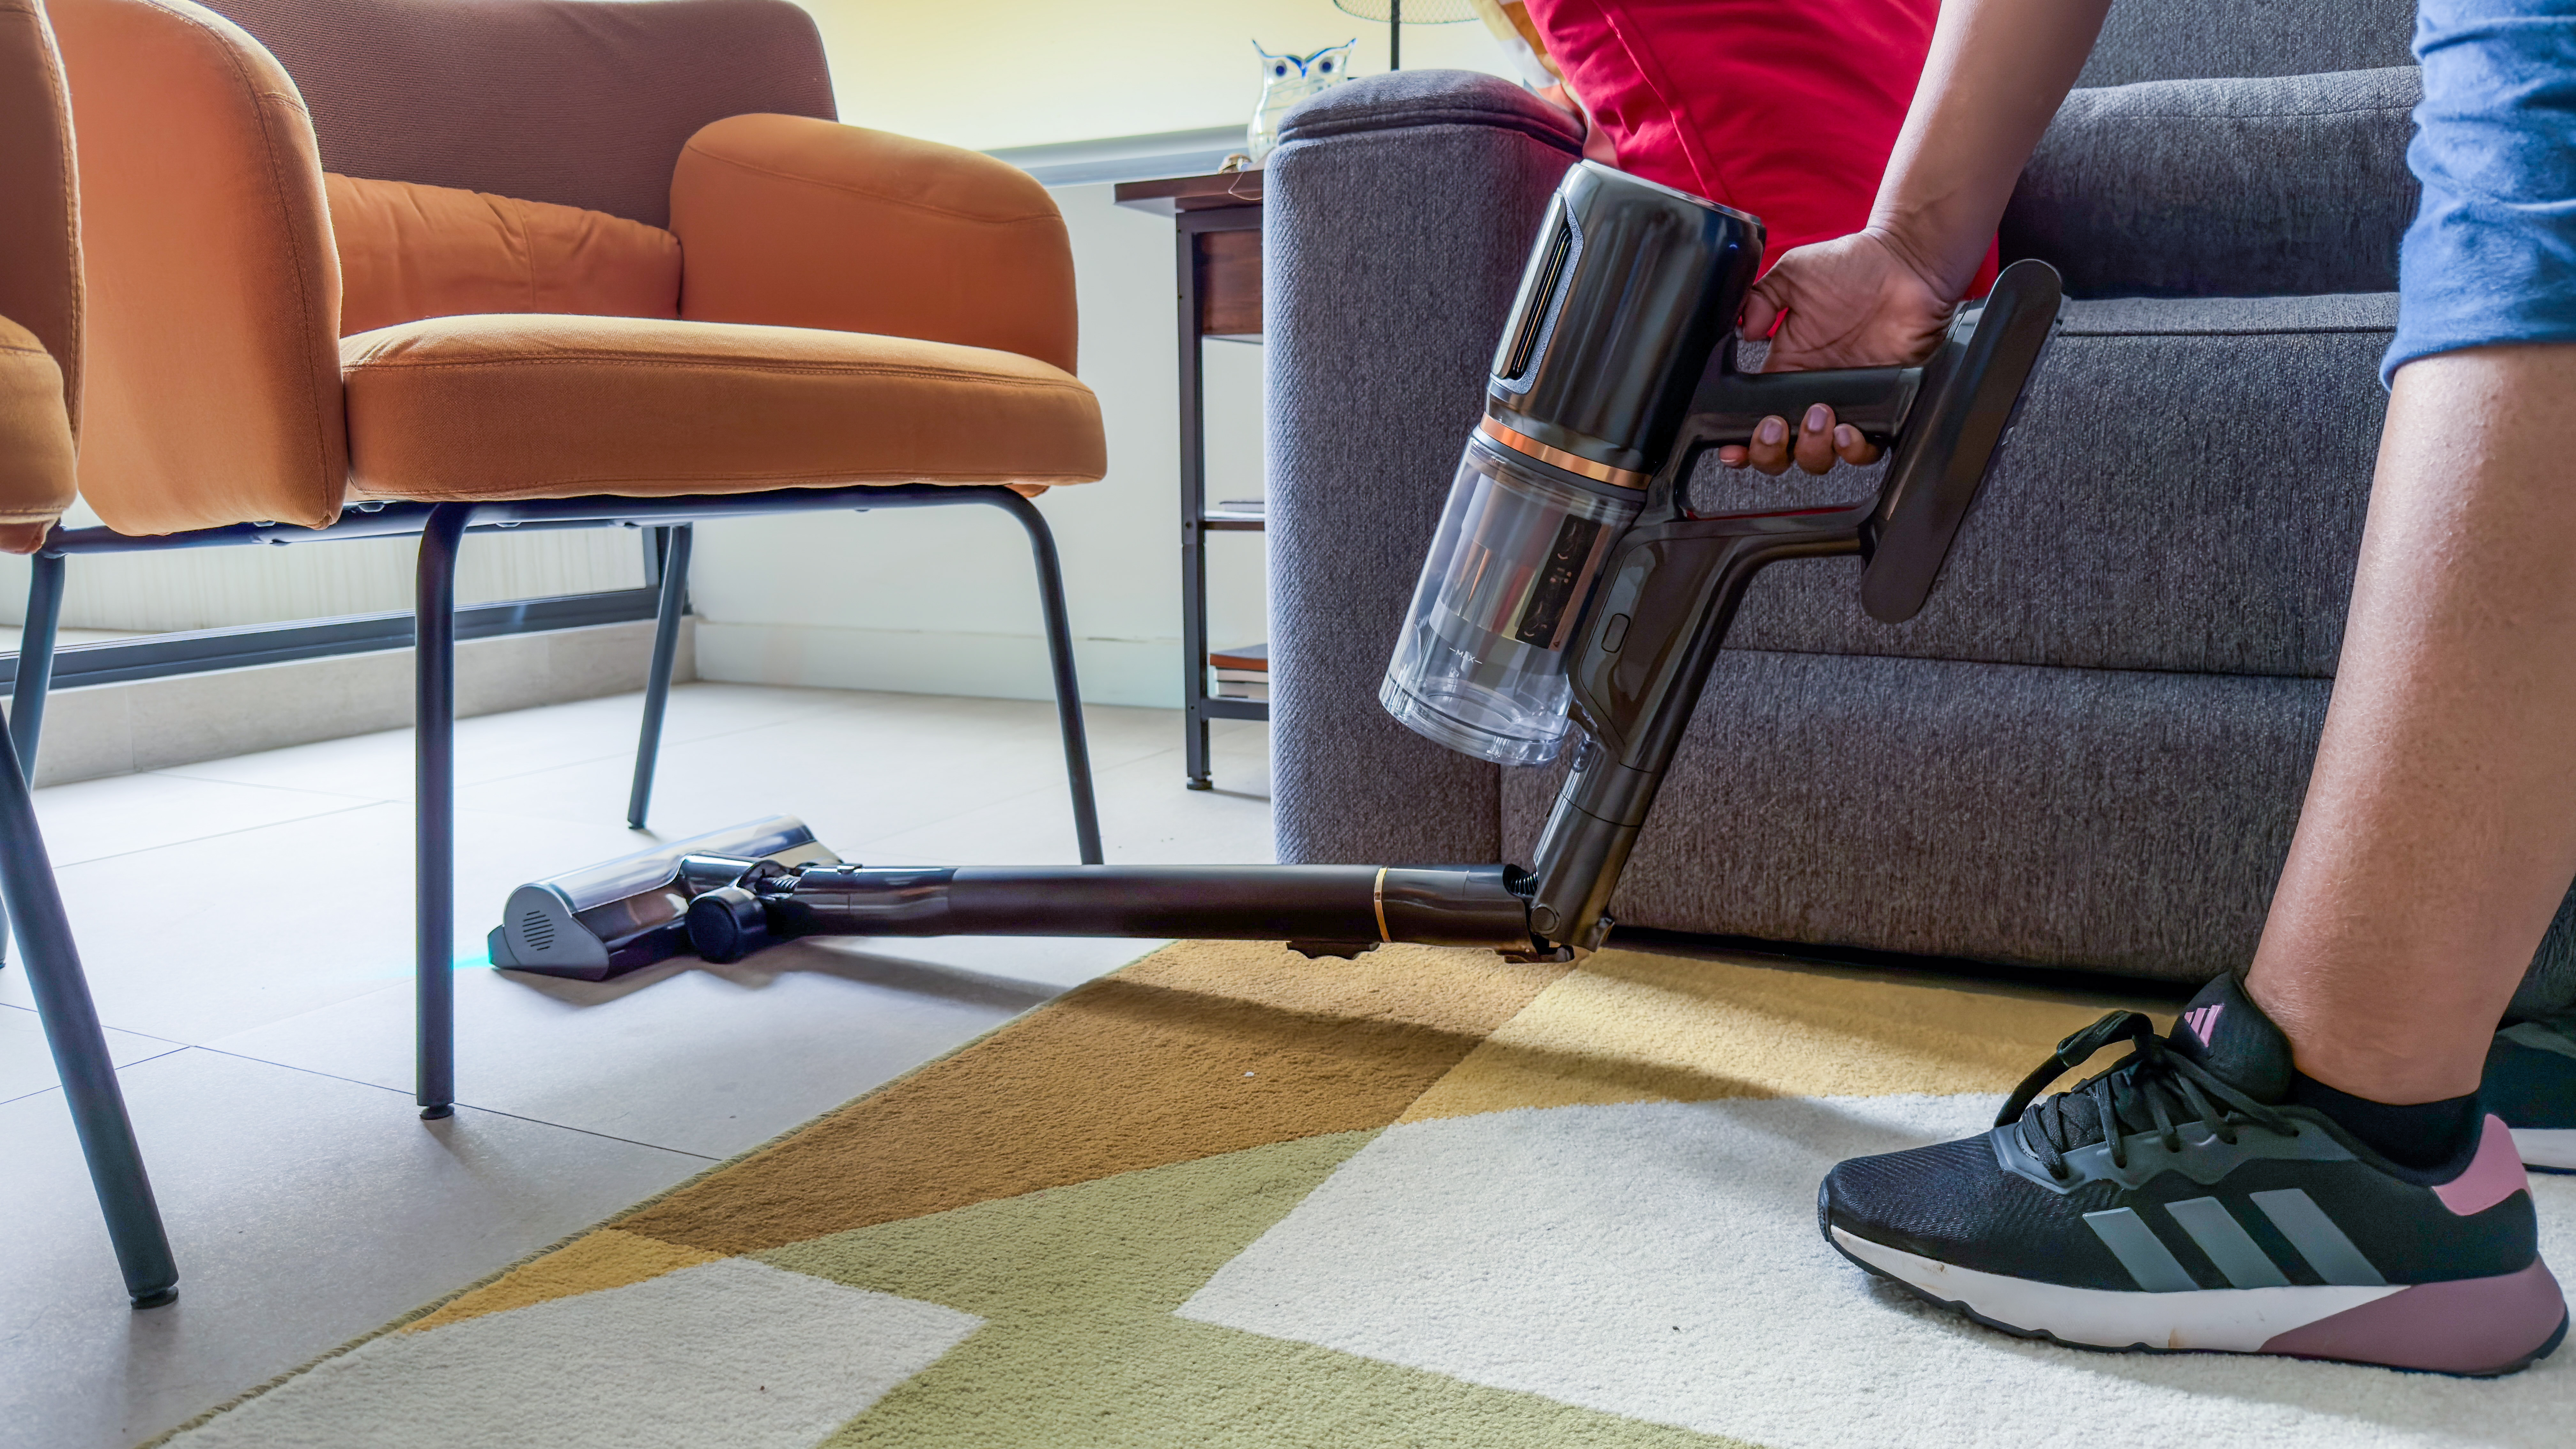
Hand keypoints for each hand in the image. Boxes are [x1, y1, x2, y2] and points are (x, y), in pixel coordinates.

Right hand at [1717, 229, 1956, 474]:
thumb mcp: (1794, 273)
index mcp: (1786, 370)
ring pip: (1819, 457)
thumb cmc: (1855, 266)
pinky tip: (1848, 430)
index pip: (1754, 419)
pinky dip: (1854, 451)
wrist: (1908, 264)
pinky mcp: (1882, 408)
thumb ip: (1760, 298)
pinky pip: (1865, 449)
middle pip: (1782, 451)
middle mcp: (1813, 395)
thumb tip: (1743, 331)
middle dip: (1771, 452)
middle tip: (1777, 426)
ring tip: (1819, 417)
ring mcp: (1847, 405)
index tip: (1731, 447)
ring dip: (1811, 449)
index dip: (1741, 443)